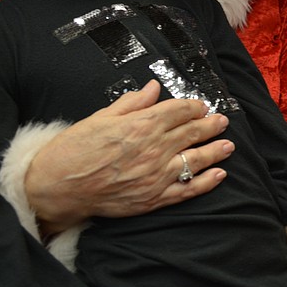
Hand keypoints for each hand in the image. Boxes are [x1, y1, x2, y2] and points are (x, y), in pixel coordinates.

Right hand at [25, 80, 234, 233]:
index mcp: (141, 125)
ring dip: (215, 151)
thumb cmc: (75, 149)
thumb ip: (132, 103)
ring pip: (195, 160)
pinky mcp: (153, 198)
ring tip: (228, 145)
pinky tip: (219, 175)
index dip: (194, 107)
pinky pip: (187, 189)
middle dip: (211, 125)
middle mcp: (153, 149)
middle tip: (222, 121)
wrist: (58, 187)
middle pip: (192, 133)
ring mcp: (156, 175)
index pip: (179, 111)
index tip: (201, 106)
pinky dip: (206, 182)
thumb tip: (154, 88)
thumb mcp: (101, 117)